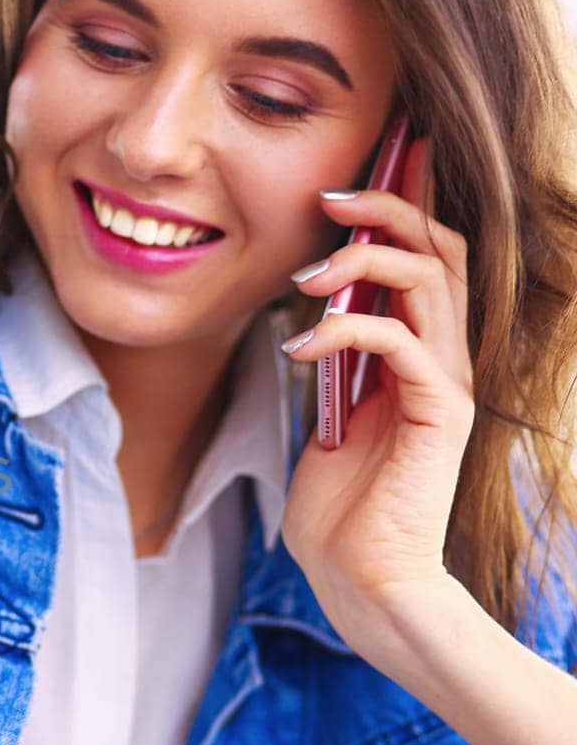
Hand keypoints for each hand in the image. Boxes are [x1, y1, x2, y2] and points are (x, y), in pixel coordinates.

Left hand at [279, 135, 474, 646]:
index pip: (427, 258)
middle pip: (441, 247)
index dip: (405, 203)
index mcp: (419, 355)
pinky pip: (401, 341)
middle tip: (331, 197)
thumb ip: (333, 366)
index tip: (363, 167)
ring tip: (306, 279)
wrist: (360, 576)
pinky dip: (344, 330)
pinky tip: (298, 349)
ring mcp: (447, 383)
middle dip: (389, 206)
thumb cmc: (339, 510)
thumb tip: (312, 318)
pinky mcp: (440, 411)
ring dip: (364, 262)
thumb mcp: (327, 417)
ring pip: (430, 278)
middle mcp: (444, 359)